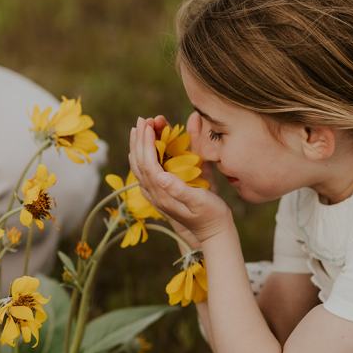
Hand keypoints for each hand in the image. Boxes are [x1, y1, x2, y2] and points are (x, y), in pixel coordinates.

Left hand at [129, 116, 232, 244]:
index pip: (148, 162)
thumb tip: (160, 175)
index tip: (149, 124)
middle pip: (140, 162)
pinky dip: (143, 158)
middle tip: (143, 120)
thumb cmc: (211, 215)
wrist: (213, 233)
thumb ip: (179, 189)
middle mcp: (155, 194)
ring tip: (139, 129)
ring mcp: (156, 196)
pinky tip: (144, 151)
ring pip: (140, 167)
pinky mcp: (161, 196)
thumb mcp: (199, 200)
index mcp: (163, 193)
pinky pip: (145, 173)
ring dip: (139, 147)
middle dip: (140, 139)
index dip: (147, 142)